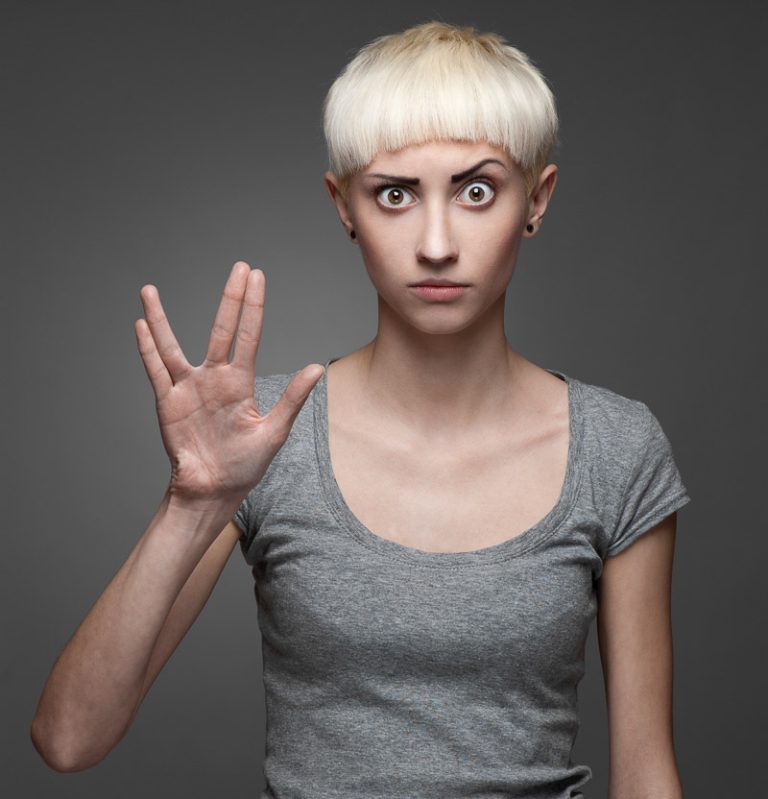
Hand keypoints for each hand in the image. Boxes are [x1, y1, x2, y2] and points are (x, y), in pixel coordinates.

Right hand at [135, 261, 323, 506]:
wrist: (214, 490)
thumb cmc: (245, 465)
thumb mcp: (274, 431)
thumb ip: (292, 399)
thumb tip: (316, 369)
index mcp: (241, 382)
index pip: (249, 335)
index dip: (253, 306)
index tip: (256, 276)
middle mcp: (214, 378)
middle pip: (221, 329)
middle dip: (230, 298)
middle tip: (238, 267)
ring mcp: (189, 388)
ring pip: (172, 345)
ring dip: (161, 319)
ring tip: (149, 290)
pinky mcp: (168, 403)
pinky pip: (155, 371)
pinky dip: (147, 349)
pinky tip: (140, 325)